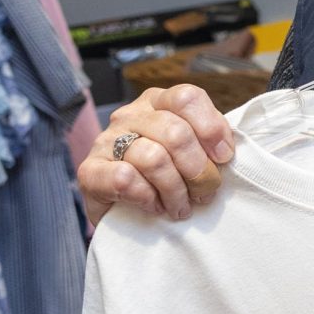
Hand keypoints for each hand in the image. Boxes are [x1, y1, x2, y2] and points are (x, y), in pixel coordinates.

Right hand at [78, 85, 232, 222]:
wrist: (124, 215)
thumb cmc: (165, 180)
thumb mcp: (192, 155)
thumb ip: (208, 143)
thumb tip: (223, 151)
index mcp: (157, 103)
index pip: (186, 97)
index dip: (211, 129)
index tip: (223, 158)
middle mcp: (129, 115)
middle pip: (175, 132)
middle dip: (199, 171)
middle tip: (204, 194)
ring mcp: (106, 141)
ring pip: (154, 158)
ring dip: (175, 191)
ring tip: (180, 207)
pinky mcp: (89, 171)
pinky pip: (125, 179)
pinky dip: (147, 198)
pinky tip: (153, 206)